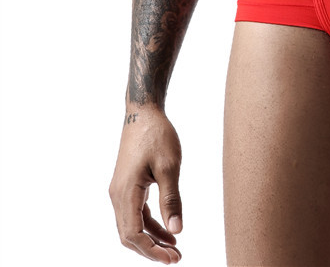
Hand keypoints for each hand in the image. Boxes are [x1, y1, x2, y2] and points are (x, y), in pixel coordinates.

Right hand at [109, 107, 183, 262]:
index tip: (172, 257)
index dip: (151, 250)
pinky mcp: (127, 185)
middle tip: (176, 257)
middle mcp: (117, 195)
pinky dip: (150, 224)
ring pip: (132, 226)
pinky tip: (168, 229)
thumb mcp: (170, 167)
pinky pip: (135, 213)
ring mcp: (120, 191)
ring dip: (151, 239)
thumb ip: (172, 199)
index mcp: (125, 192)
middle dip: (151, 250)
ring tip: (175, 248)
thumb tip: (178, 230)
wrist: (143, 112)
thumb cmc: (157, 135)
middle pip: (129, 235)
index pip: (133, 234)